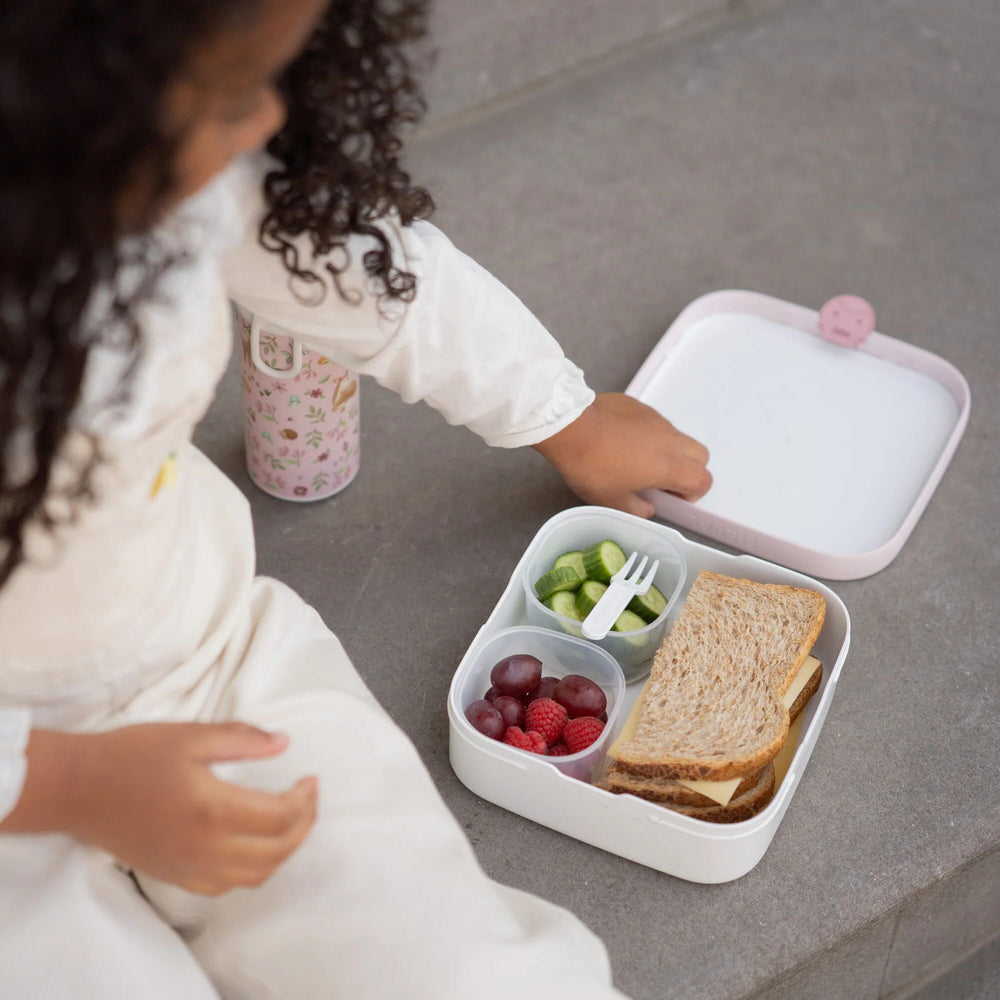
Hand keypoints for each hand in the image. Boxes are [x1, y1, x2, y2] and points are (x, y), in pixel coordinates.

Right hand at [5, 723, 316, 894]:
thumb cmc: (132, 755)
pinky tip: (255, 842)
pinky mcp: (175, 877)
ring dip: (283, 850)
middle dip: (303, 826)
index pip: (280, 818)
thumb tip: (284, 743)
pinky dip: (254, 867)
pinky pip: (228, 885)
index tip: (311, 779)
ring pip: (256, 875)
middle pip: (276, 852)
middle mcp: (205, 848)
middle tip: (309, 798)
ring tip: (291, 819)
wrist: (76, 789)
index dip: (305, 800)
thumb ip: (242, 738)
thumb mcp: (190, 734)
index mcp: (212, 809)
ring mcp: (189, 868)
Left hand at [533, 393, 711, 516]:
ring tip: (638, 461)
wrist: (571, 427)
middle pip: (700, 455)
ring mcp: (657, 419)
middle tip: (661, 481)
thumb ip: (638, 509)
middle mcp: (670, 439)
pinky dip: (649, 435)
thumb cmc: (592, 467)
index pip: (703, 481)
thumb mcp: (613, 501)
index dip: (691, 494)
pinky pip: (655, 423)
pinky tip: (621, 442)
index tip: (669, 498)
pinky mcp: (640, 406)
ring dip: (668, 452)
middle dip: (688, 470)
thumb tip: (647, 507)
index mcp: (670, 465)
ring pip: (677, 437)